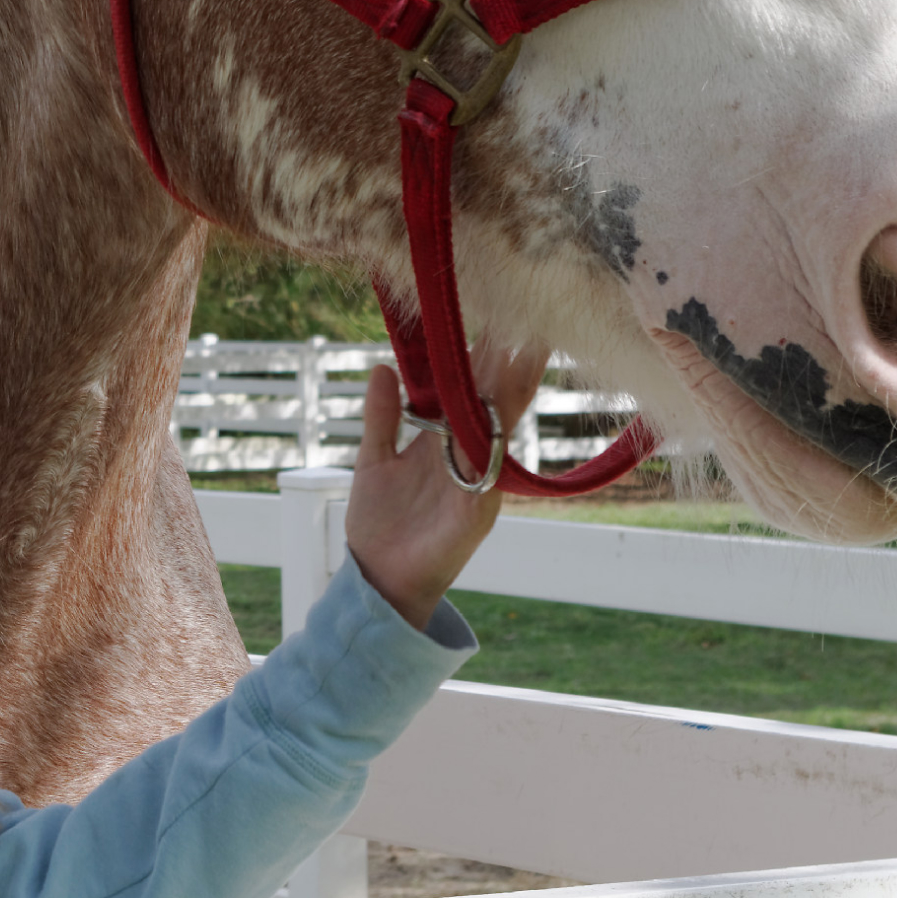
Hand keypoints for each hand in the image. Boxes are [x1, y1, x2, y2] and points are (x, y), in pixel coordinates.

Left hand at [344, 338, 548, 629]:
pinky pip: (488, 473)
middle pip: (491, 406)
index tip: (489, 320)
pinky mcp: (476, 513)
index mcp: (443, 444)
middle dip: (506, 367)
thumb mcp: (373, 458)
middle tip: (523, 323)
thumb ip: (381, 416)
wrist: (376, 577)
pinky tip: (496, 417)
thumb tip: (383, 368)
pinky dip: (492, 445)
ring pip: (497, 432)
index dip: (478, 361)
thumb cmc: (378, 521)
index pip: (468, 395)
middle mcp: (466, 460)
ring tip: (522, 355)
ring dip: (509, 395)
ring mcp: (476, 485)